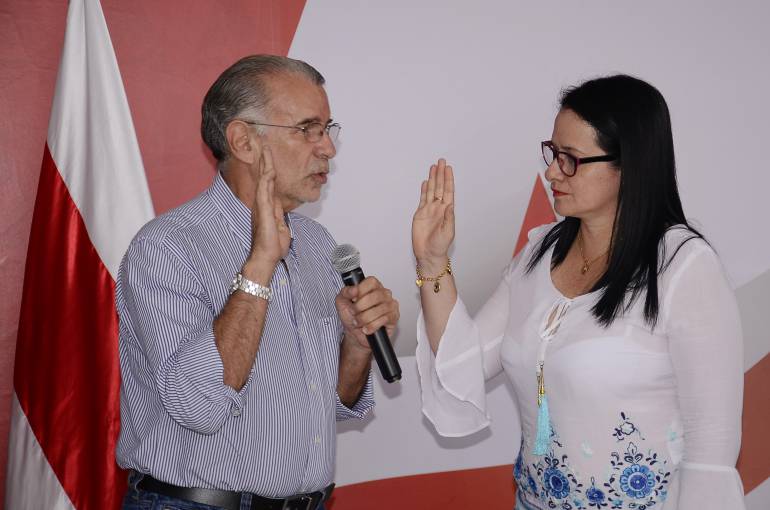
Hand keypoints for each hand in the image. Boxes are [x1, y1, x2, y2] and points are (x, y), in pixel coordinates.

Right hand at [249, 146, 290, 264]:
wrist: (265, 256)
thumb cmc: (272, 245)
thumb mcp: (280, 226)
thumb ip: (279, 215)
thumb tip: (280, 207)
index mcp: (266, 205)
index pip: (269, 180)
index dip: (269, 165)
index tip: (269, 152)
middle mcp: (261, 201)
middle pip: (264, 174)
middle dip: (264, 158)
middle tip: (263, 141)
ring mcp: (261, 203)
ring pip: (264, 177)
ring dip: (264, 161)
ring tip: (264, 145)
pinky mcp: (263, 207)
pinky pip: (265, 187)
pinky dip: (267, 174)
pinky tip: (268, 165)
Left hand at [335, 277, 399, 351]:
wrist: (355, 334)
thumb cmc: (351, 316)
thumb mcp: (341, 302)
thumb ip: (345, 292)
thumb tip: (354, 289)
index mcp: (372, 286)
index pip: (371, 281)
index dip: (361, 290)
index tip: (353, 298)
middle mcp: (383, 293)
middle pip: (376, 295)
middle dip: (360, 307)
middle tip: (354, 312)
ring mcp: (390, 304)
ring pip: (379, 309)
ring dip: (364, 318)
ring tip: (359, 322)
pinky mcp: (394, 317)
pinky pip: (384, 319)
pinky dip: (372, 326)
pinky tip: (366, 328)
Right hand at [412, 158, 454, 267]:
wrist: (429, 254)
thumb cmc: (440, 246)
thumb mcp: (448, 232)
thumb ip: (449, 218)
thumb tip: (450, 205)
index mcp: (446, 211)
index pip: (448, 191)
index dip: (448, 180)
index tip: (448, 169)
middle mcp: (438, 208)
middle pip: (439, 187)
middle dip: (440, 174)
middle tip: (441, 161)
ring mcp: (429, 210)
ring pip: (431, 191)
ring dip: (433, 179)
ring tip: (433, 167)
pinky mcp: (420, 215)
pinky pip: (422, 199)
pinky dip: (424, 190)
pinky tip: (425, 183)